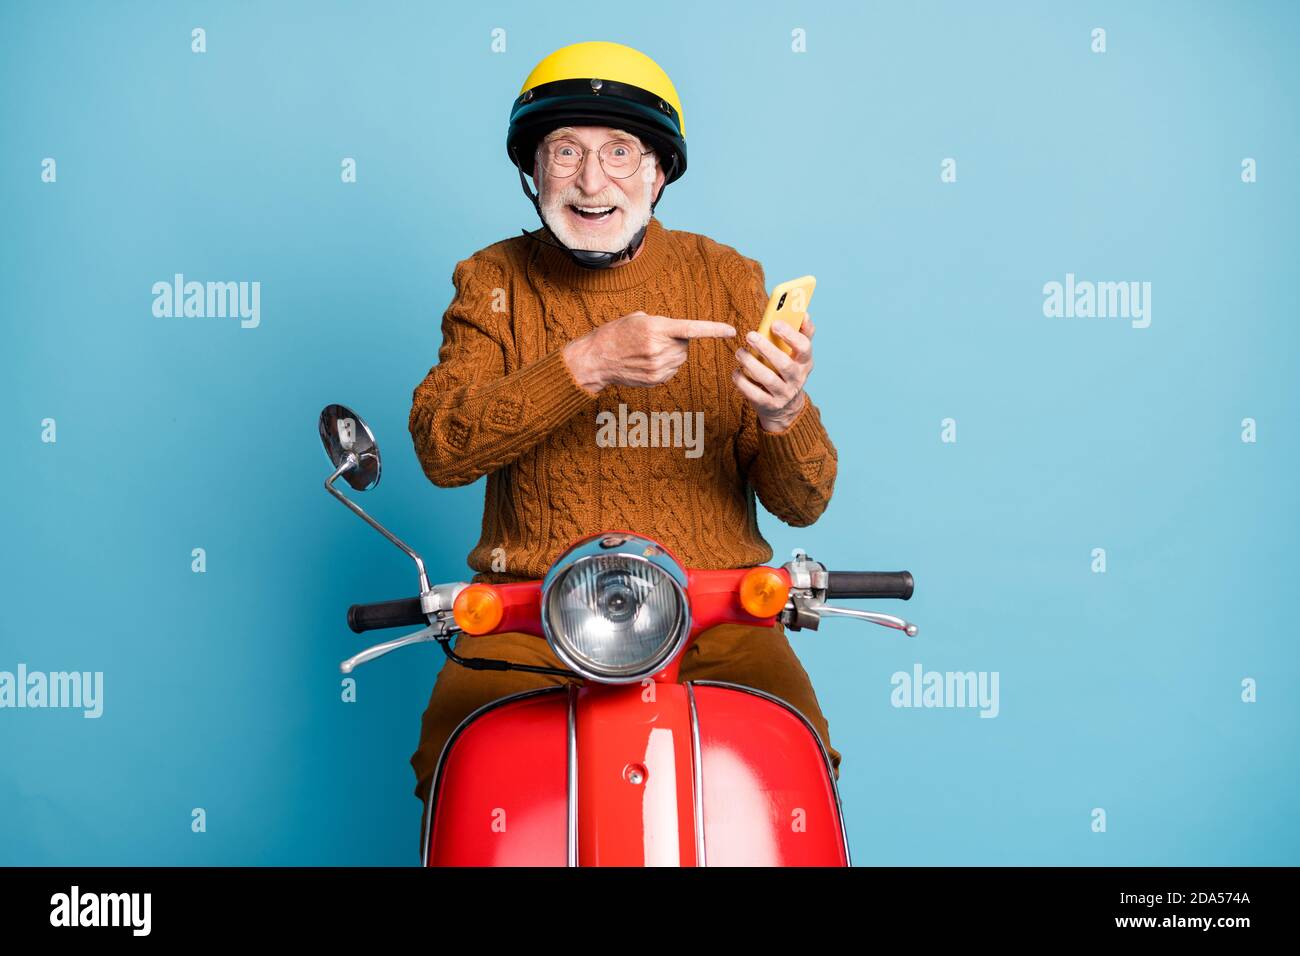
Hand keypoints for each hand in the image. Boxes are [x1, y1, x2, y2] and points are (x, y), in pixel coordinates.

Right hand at [563, 311, 735, 393]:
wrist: (595, 359)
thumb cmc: (615, 334)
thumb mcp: (638, 319)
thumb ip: (663, 325)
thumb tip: (681, 335)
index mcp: (655, 329)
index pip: (691, 328)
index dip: (713, 330)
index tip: (731, 331)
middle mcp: (658, 349)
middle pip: (686, 344)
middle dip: (677, 340)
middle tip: (656, 338)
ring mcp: (657, 367)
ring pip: (681, 358)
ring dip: (672, 352)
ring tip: (648, 350)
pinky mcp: (655, 380)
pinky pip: (672, 370)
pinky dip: (666, 364)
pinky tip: (647, 362)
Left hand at [732, 312, 814, 431]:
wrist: (784, 407)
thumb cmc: (786, 370)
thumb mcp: (796, 354)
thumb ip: (798, 333)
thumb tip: (802, 312)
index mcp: (805, 361)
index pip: (804, 347)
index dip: (791, 335)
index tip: (774, 323)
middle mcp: (797, 379)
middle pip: (784, 364)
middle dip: (766, 348)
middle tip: (750, 335)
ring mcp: (784, 394)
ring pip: (767, 379)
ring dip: (751, 364)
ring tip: (740, 352)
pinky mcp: (769, 405)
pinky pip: (754, 394)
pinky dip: (742, 382)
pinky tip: (736, 372)